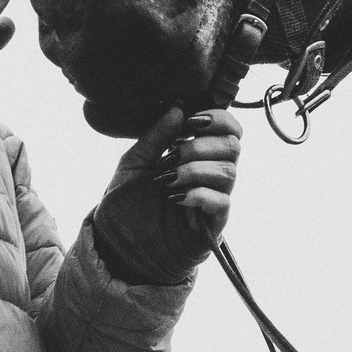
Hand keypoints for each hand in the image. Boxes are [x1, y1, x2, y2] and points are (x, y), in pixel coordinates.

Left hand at [90, 105, 242, 284]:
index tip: (191, 123)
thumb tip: (179, 108)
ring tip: (166, 180)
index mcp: (197, 155)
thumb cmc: (126, 203)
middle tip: (172, 156)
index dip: (218, 119)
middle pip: (234, 147)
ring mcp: (213, 199)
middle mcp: (210, 174)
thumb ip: (157, 135)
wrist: (117, 243)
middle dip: (201, 146)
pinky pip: (222, 202)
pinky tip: (176, 197)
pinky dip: (199, 194)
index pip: (229, 129)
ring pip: (229, 172)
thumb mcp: (134, 162)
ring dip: (195, 170)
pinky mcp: (212, 225)